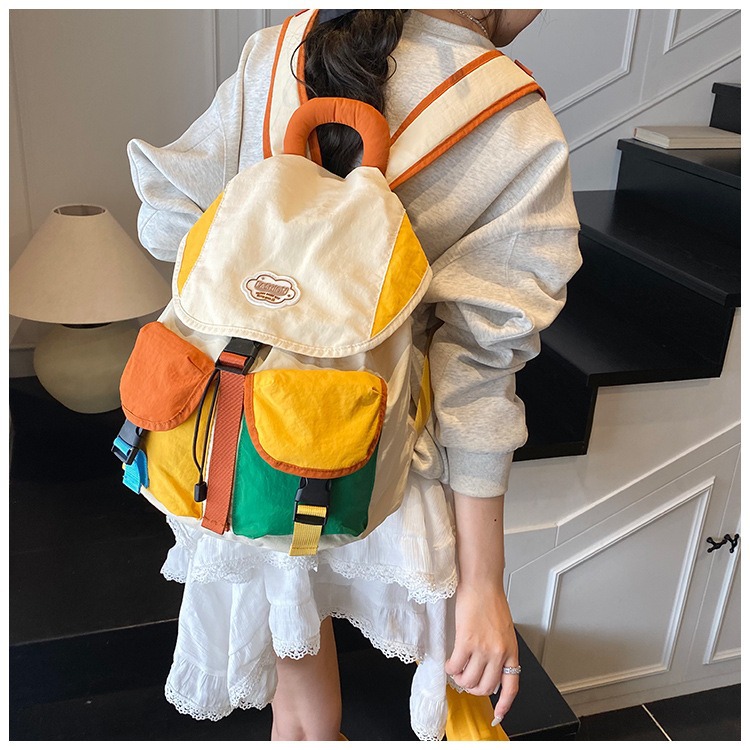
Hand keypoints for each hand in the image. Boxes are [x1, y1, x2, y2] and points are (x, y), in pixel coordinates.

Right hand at [445, 579, 519, 723]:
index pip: (511, 686)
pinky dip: (451, 668)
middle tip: (467, 680)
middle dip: (474, 689)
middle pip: (486, 688)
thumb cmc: (491, 601)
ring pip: (470, 680)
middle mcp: (499, 653)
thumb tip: (491, 667)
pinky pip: (456, 666)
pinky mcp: (466, 641)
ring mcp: (483, 648)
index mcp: (511, 650)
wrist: (482, 583)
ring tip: (457, 670)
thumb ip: (501, 649)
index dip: (504, 705)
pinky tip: (450, 662)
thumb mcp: (504, 630)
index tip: (497, 715)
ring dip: (460, 679)